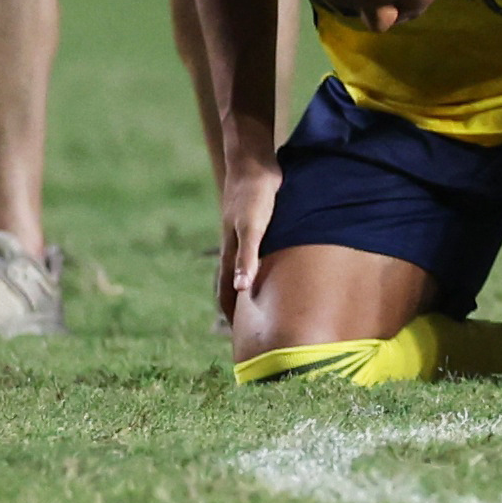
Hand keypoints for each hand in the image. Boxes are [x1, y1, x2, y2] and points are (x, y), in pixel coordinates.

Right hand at [215, 156, 279, 322]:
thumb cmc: (255, 195)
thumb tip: (242, 290)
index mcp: (231, 254)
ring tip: (262, 305)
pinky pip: (257, 253)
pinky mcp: (257, 224)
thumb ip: (247, 258)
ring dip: (250, 288)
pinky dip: (261, 267)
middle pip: (233, 284)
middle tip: (251, 330)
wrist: (254, 162)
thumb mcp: (253, 228)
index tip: (239, 339)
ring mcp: (244, 236)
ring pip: (244, 269)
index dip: (232, 314)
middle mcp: (235, 248)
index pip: (227, 293)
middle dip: (239, 307)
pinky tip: (274, 268)